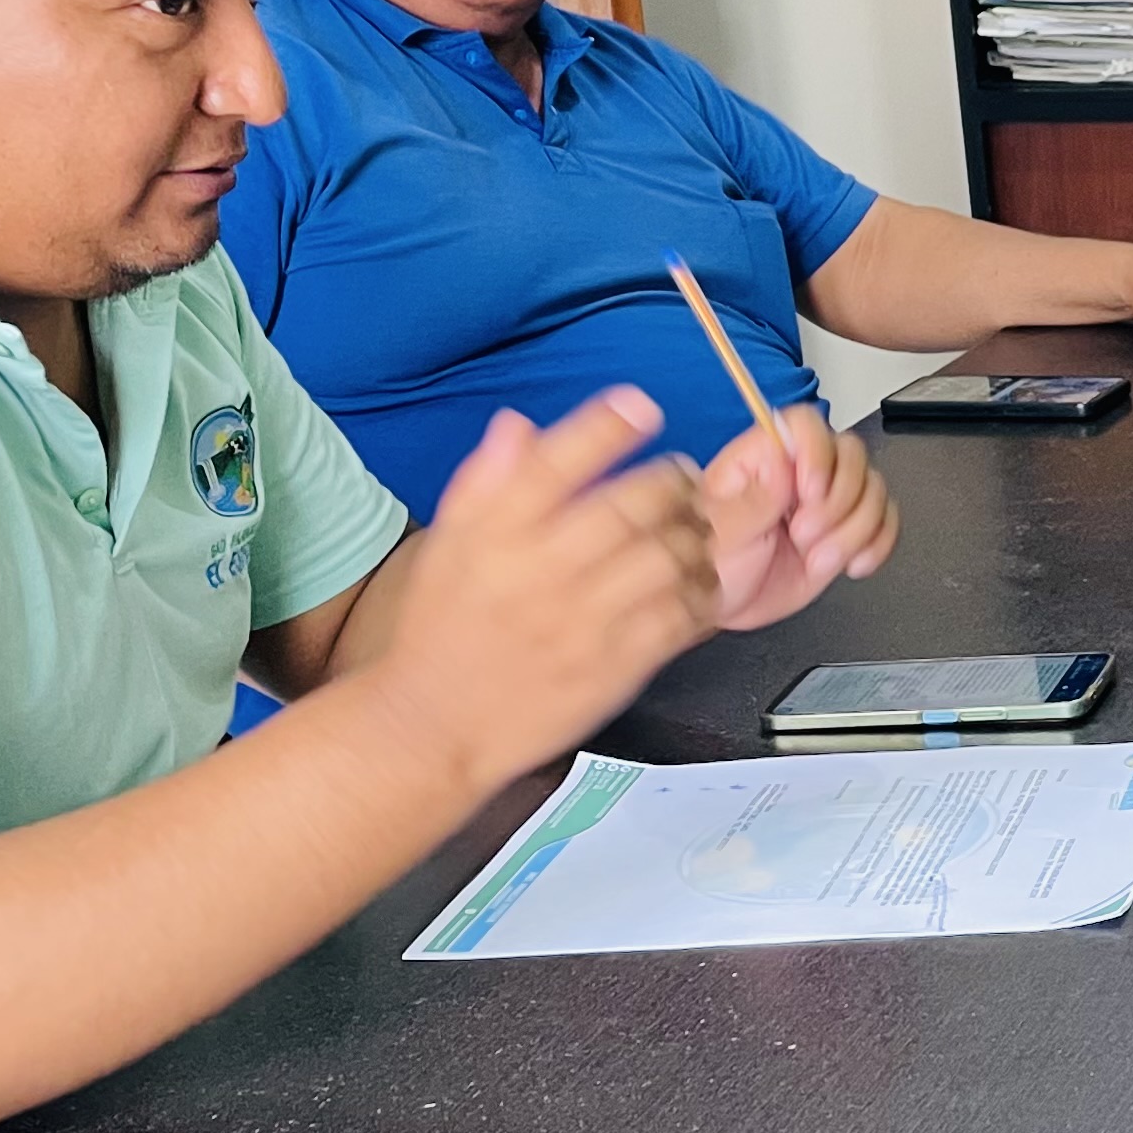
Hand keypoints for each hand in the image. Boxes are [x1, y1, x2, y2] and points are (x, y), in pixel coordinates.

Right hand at [378, 389, 720, 782]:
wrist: (432, 724)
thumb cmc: (440, 630)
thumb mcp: (448, 546)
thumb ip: (484, 482)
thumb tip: (518, 424)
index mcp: (495, 532)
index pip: (559, 459)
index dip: (608, 425)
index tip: (641, 408)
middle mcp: (540, 569)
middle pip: (631, 504)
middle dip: (672, 481)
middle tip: (683, 477)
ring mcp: (581, 619)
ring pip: (667, 557)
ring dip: (694, 535)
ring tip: (693, 529)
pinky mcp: (613, 666)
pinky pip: (678, 617)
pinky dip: (699, 593)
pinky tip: (697, 584)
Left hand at [701, 405, 899, 630]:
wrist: (729, 605)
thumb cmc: (712, 566)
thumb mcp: (724, 536)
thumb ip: (754, 499)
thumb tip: (780, 457)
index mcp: (762, 459)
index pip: (804, 425)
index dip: (817, 453)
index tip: (809, 494)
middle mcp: (800, 471)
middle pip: (850, 453)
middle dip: (839, 501)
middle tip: (803, 536)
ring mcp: (828, 500)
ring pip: (874, 489)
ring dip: (855, 530)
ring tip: (818, 560)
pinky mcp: (848, 529)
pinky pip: (887, 521)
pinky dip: (878, 543)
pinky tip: (853, 565)